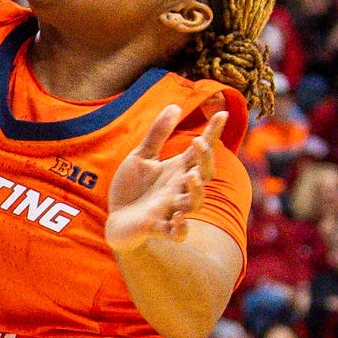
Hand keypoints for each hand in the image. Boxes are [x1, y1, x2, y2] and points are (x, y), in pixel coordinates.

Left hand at [105, 106, 227, 254]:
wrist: (116, 219)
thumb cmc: (132, 188)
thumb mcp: (141, 156)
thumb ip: (158, 134)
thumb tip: (175, 104)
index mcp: (177, 169)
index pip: (200, 150)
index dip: (213, 133)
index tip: (222, 113)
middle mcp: (178, 188)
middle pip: (204, 175)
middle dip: (206, 160)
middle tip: (199, 142)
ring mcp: (170, 209)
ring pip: (193, 202)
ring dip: (196, 191)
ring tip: (191, 177)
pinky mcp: (157, 227)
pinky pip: (176, 233)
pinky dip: (181, 228)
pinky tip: (178, 218)